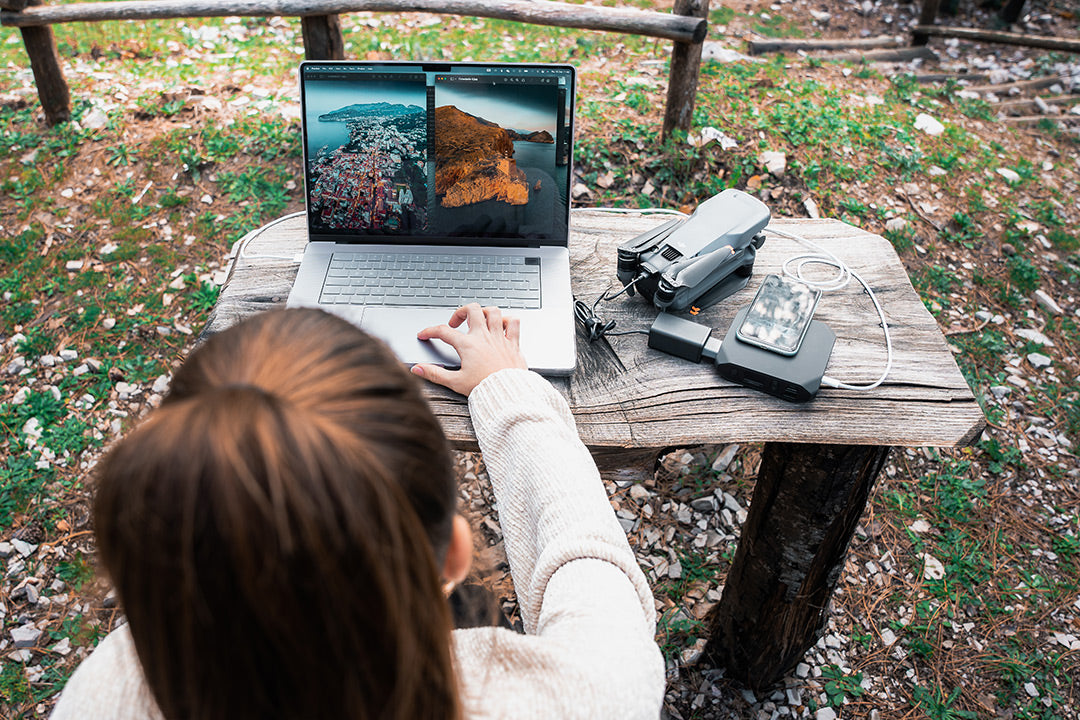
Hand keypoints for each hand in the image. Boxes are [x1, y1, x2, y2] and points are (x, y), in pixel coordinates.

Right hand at [412, 304, 527, 396]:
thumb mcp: (455, 382)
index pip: (443, 332)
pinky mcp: (513, 343)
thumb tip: (418, 369)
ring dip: (484, 312)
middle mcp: (484, 337)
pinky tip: (502, 325)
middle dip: (461, 312)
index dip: (430, 331)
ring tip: (479, 319)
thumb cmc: (485, 388)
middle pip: (472, 310)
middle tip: (456, 322)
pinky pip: (514, 323)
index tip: (425, 334)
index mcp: (468, 345)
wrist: (508, 394)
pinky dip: (508, 320)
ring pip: (493, 311)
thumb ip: (435, 374)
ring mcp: (500, 338)